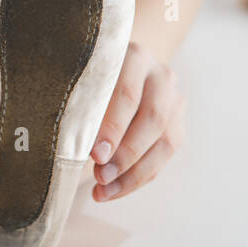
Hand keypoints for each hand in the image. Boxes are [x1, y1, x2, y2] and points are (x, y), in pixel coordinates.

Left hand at [89, 41, 184, 200]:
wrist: (113, 71)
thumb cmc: (87, 80)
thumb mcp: (79, 81)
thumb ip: (78, 103)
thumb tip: (69, 142)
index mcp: (134, 56)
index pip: (127, 94)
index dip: (112, 128)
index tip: (94, 155)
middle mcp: (160, 75)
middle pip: (153, 118)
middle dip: (126, 154)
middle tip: (100, 176)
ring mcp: (174, 99)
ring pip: (165, 142)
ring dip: (133, 173)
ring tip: (103, 190)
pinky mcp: (177, 124)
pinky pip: (163, 158)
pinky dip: (137, 179)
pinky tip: (112, 190)